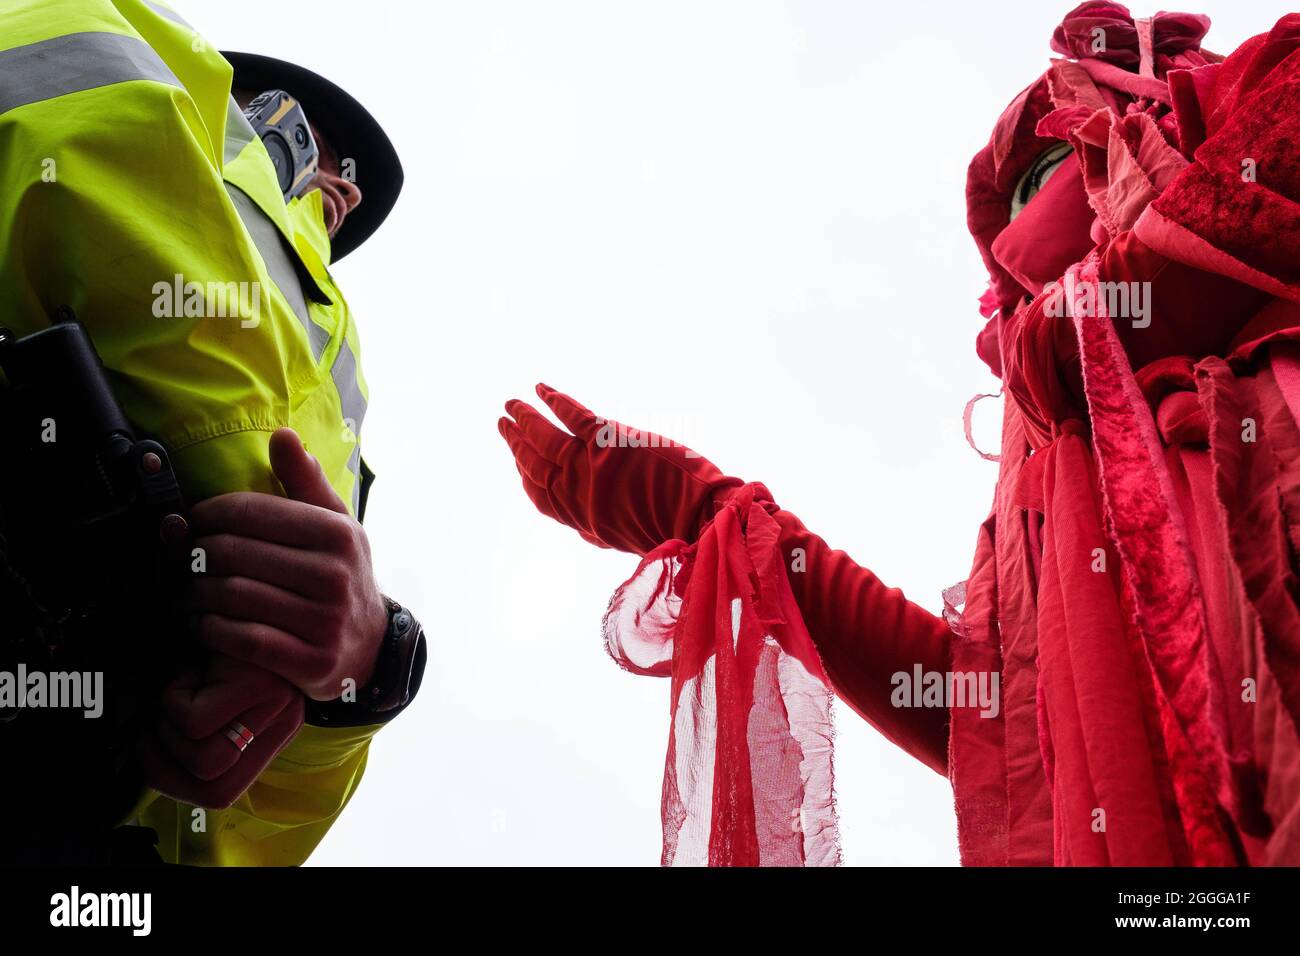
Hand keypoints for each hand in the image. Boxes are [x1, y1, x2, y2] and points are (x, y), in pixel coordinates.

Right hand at [140, 654, 303, 808]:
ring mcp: (282, 707)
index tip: (146, 740)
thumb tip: (138, 763)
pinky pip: (197, 720)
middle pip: (213, 789)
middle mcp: (283, 727)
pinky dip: (175, 695)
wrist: (219, 590)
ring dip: (170, 723)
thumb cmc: (195, 649)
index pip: (216, 795)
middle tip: (161, 708)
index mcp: (266, 738)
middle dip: (164, 755)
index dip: (167, 775)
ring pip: (206, 759)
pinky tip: (191, 663)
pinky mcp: (267, 685)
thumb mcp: (189, 698)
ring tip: (180, 682)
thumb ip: (174, 737)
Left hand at [188, 428, 389, 700]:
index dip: (209, 513)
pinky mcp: (313, 662)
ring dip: (196, 593)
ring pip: (234, 596)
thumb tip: (282, 435)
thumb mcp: (334, 525)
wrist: (370, 645)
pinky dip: (212, 629)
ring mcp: (326, 620)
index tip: (192, 521)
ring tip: (185, 588)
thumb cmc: (339, 575)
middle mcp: (335, 574)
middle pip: (235, 554)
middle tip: (181, 557)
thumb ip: (305, 482)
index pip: (251, 511)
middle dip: (196, 554)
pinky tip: (201, 622)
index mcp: (337, 533)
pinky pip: (243, 640)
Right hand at [498, 384, 740, 554]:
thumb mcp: (624, 537)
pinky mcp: (608, 440)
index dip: (524, 475)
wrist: (698, 518)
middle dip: (515, 442)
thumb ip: (599, 528)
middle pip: (534, 464)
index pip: (540, 495)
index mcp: (582, 518)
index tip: (516, 460)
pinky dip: (554, 399)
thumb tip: (583, 528)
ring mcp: (589, 465)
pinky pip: (572, 414)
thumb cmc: (672, 528)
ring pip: (545, 436)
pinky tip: (542, 388)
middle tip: (503, 422)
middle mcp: (578, 492)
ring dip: (525, 418)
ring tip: (512, 404)